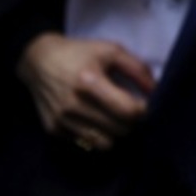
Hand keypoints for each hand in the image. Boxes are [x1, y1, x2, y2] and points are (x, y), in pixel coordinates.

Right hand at [16, 32, 154, 150]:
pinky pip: (87, 144)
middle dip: (132, 121)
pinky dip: (97, 135)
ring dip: (116, 132)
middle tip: (130, 109)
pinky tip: (95, 118)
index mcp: (89, 82)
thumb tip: (157, 91)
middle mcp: (74, 105)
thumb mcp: (111, 51)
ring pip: (106, 143)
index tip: (144, 103)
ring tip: (114, 116)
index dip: (143, 110)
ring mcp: (62, 120)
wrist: (38, 60)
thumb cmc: (80, 53)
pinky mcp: (54, 130)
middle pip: (120, 129)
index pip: (128, 111)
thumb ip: (138, 69)